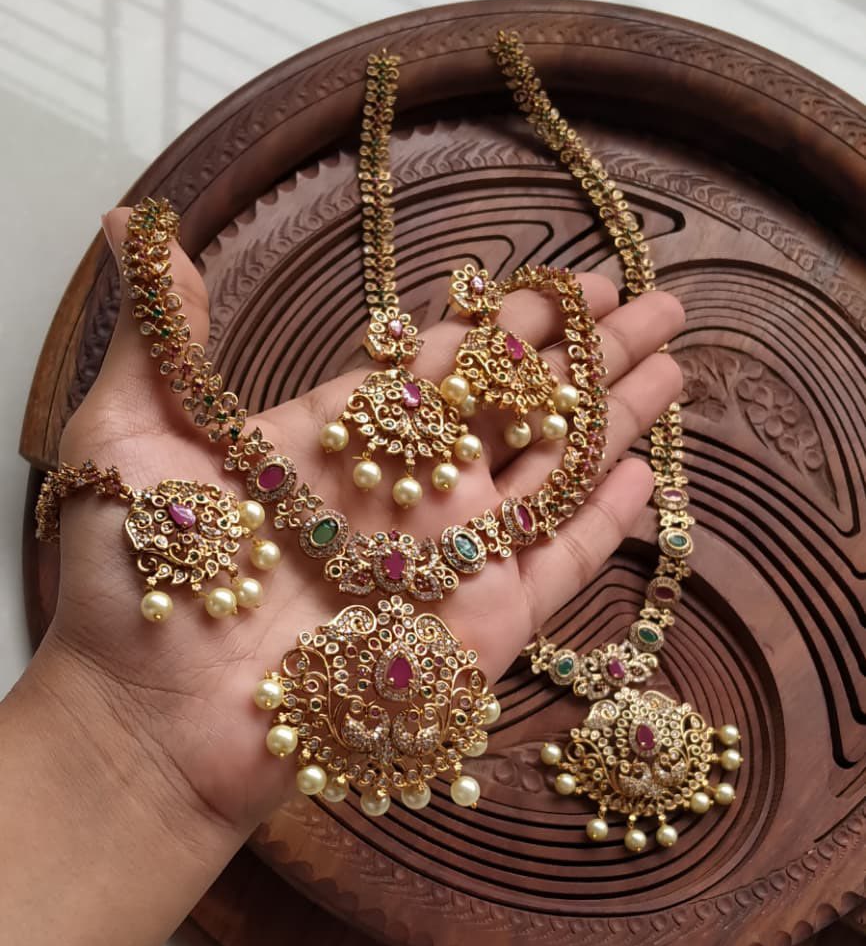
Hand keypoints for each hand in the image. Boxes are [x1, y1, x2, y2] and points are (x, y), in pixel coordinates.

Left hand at [48, 208, 683, 833]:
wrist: (154, 723)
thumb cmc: (134, 588)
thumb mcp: (131, 439)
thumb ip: (160, 337)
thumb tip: (131, 222)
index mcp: (344, 437)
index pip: (449, 359)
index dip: (512, 317)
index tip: (568, 278)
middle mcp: (408, 491)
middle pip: (521, 405)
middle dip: (591, 354)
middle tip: (657, 301)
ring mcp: (448, 559)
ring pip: (553, 475)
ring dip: (615, 421)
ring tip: (675, 366)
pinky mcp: (478, 628)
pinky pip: (554, 565)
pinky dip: (601, 523)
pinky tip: (644, 475)